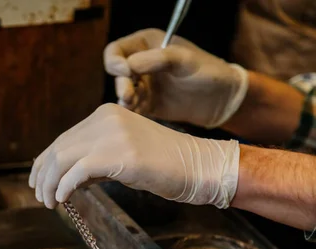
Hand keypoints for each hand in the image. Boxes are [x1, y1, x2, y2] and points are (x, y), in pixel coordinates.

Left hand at [29, 104, 239, 208]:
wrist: (198, 166)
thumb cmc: (162, 165)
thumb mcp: (121, 155)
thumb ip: (92, 160)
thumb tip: (61, 178)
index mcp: (105, 113)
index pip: (64, 138)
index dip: (44, 161)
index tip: (37, 181)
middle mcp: (105, 118)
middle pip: (59, 147)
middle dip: (43, 174)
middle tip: (40, 196)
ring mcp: (113, 134)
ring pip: (63, 158)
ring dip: (50, 183)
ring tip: (49, 202)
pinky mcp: (120, 153)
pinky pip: (78, 171)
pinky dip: (65, 186)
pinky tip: (63, 199)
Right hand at [103, 29, 248, 127]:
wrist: (222, 100)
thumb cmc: (208, 72)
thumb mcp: (185, 60)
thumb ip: (158, 59)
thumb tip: (129, 65)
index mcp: (146, 45)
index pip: (116, 50)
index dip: (115, 61)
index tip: (126, 72)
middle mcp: (141, 64)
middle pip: (116, 74)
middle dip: (121, 85)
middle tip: (128, 96)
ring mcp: (143, 85)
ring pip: (122, 93)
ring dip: (125, 101)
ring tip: (134, 106)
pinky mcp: (147, 105)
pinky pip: (131, 109)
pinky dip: (132, 113)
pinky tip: (139, 115)